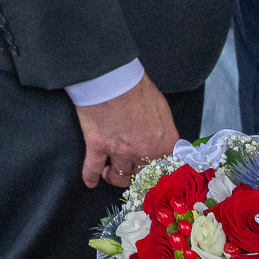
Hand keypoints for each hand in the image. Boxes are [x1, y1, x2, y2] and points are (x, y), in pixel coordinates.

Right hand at [76, 75, 177, 189]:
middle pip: (142, 177)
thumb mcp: (161, 108)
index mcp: (164, 143)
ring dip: (114, 176)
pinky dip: (91, 177)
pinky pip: (93, 169)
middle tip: (130, 174)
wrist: (112, 77)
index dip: (159, 175)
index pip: (167, 170)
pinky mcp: (98, 146)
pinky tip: (90, 181)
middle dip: (135, 177)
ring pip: (118, 177)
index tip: (153, 176)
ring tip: (110, 173)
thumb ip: (163, 130)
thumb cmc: (137, 87)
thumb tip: (160, 140)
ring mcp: (120, 151)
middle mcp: (145, 152)